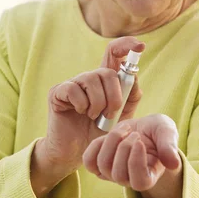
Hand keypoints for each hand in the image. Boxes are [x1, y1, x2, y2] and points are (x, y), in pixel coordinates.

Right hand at [37, 37, 145, 182]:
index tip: (140, 46)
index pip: (114, 53)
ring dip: (98, 103)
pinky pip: (74, 89)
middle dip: (114, 96)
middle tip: (110, 113)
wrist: (76, 152)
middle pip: (107, 72)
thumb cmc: (98, 134)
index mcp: (105, 81)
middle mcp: (89, 78)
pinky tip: (79, 113)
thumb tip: (134, 77)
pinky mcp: (57, 92)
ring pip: (91, 79)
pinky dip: (81, 105)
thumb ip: (129, 97)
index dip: (127, 45)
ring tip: (94, 116)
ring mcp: (72, 83)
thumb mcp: (121, 117)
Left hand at [82, 114, 181, 191]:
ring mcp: (111, 173)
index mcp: (148, 177)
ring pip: (102, 165)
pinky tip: (107, 136)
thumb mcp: (167, 132)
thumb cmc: (156, 133)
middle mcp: (128, 180)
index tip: (140, 141)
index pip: (139, 182)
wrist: (142, 129)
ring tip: (124, 130)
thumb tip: (174, 163)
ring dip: (111, 142)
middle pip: (118, 174)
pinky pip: (88, 160)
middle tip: (135, 133)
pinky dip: (95, 146)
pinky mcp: (98, 163)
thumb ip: (170, 146)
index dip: (136, 162)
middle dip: (124, 147)